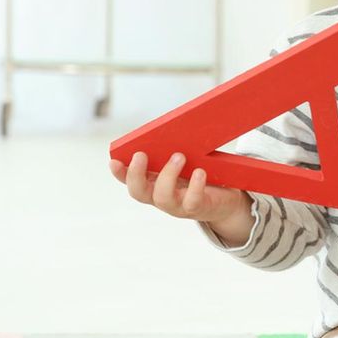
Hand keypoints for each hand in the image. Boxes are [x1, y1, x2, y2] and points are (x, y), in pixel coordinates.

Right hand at [110, 151, 247, 223]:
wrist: (224, 199)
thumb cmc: (199, 175)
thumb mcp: (183, 162)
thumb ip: (171, 151)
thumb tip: (167, 129)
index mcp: (153, 183)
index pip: (129, 180)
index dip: (120, 173)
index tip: (114, 160)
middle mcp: (160, 197)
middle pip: (139, 192)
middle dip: (136, 174)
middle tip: (141, 154)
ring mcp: (177, 206)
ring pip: (163, 198)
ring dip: (168, 175)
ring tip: (179, 156)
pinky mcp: (197, 208)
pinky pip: (192, 201)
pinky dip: (195, 186)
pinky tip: (200, 172)